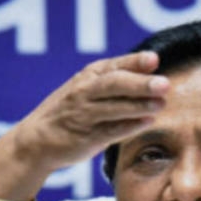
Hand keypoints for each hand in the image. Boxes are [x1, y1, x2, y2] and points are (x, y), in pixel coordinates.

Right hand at [0, 51, 168, 200]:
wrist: (36, 140)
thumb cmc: (71, 110)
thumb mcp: (89, 87)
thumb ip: (119, 76)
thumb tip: (154, 64)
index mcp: (88, 76)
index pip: (115, 66)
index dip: (135, 62)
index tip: (154, 59)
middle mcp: (84, 92)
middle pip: (114, 84)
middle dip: (139, 84)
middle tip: (164, 84)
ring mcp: (84, 115)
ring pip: (114, 108)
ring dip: (139, 106)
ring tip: (161, 104)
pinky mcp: (85, 138)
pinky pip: (110, 131)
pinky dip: (129, 126)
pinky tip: (147, 122)